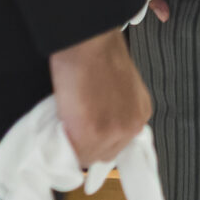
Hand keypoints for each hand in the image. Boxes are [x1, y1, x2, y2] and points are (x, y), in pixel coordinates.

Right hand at [49, 26, 150, 166]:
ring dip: (73, 145)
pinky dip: (62, 145)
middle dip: (86, 144)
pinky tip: (59, 124)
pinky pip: (72, 154)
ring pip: (88, 157)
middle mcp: (132, 125)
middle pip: (104, 154)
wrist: (89, 42)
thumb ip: (115, 110)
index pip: (119, 144)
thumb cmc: (100, 54)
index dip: (98, 140)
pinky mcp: (90, 134)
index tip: (86, 133)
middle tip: (72, 126)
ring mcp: (112, 132)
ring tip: (65, 122)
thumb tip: (98, 123)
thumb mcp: (119, 87)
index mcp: (140, 112)